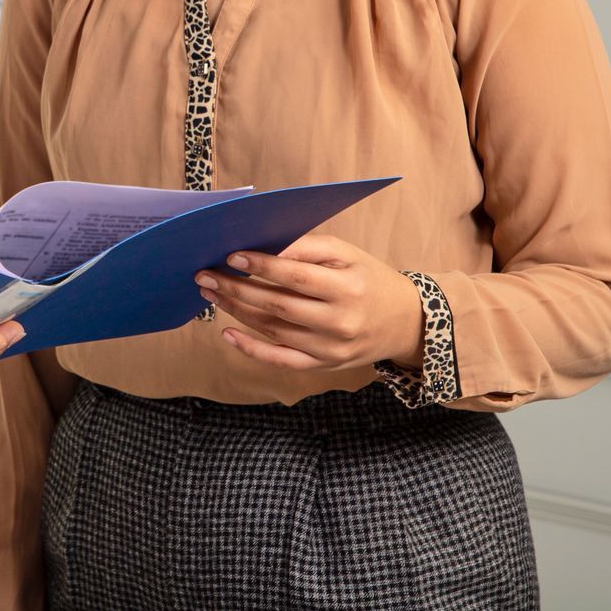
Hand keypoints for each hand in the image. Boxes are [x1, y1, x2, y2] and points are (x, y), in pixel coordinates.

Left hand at [194, 234, 420, 372]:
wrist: (404, 322)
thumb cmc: (368, 279)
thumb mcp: (347, 254)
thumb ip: (308, 247)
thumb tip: (267, 246)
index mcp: (348, 288)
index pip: (296, 276)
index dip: (261, 266)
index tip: (231, 255)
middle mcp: (339, 321)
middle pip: (279, 305)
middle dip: (237, 289)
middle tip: (206, 274)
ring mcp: (330, 348)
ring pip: (274, 330)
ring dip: (237, 311)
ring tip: (211, 293)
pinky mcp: (323, 365)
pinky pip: (282, 361)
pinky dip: (252, 350)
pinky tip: (228, 334)